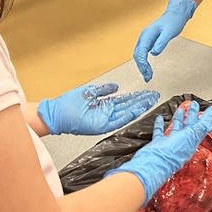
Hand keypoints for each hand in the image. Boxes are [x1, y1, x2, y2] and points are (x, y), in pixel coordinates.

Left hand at [38, 83, 159, 135]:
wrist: (56, 113)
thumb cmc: (68, 104)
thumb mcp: (89, 91)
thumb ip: (104, 89)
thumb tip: (116, 86)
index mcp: (104, 105)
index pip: (125, 100)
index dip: (137, 96)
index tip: (147, 92)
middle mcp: (107, 113)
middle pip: (129, 105)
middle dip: (142, 101)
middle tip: (155, 96)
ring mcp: (105, 119)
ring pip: (126, 112)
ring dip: (139, 107)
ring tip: (151, 101)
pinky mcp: (101, 125)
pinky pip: (117, 120)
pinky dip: (128, 115)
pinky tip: (137, 110)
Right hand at [105, 100, 211, 203]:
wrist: (152, 165)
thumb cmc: (172, 153)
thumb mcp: (191, 136)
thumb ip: (202, 128)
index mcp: (192, 141)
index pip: (202, 126)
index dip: (207, 117)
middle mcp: (182, 143)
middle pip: (189, 125)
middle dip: (193, 114)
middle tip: (195, 104)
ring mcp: (169, 144)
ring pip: (176, 128)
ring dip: (179, 118)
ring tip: (181, 109)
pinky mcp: (158, 145)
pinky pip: (160, 133)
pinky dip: (160, 125)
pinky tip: (160, 119)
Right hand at [133, 0, 195, 81]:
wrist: (175, 15)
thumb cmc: (173, 22)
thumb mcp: (169, 32)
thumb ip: (161, 42)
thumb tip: (154, 52)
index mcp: (147, 35)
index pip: (140, 51)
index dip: (142, 63)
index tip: (146, 71)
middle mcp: (144, 37)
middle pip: (137, 55)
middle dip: (141, 67)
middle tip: (148, 77)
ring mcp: (145, 39)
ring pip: (139, 55)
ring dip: (142, 66)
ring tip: (148, 76)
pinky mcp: (148, 42)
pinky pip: (143, 54)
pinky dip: (144, 62)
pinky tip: (148, 69)